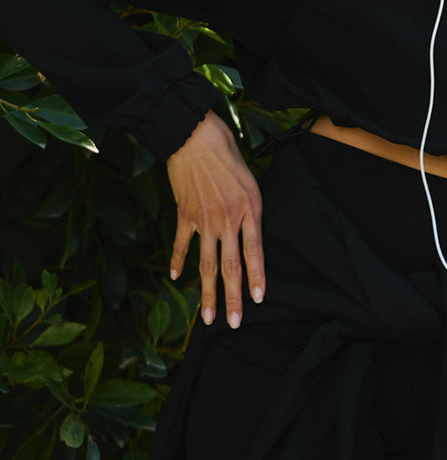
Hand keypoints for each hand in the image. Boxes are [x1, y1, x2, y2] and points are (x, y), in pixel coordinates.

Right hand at [166, 109, 264, 326]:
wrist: (195, 136)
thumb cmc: (227, 153)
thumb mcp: (250, 180)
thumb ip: (250, 210)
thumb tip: (249, 235)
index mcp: (250, 208)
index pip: (255, 252)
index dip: (257, 278)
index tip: (259, 300)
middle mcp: (228, 218)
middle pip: (231, 266)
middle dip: (233, 299)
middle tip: (234, 323)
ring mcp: (204, 219)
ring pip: (206, 264)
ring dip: (207, 293)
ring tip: (206, 317)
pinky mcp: (185, 214)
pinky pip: (181, 244)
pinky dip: (177, 261)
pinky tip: (175, 278)